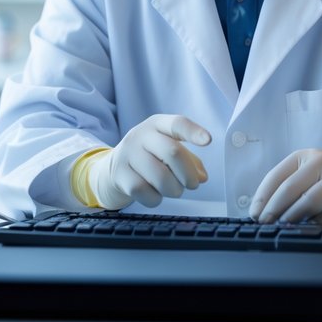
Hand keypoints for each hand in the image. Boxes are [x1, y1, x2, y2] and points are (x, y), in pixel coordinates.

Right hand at [89, 114, 210, 209]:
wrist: (112, 168)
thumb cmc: (149, 157)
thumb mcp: (167, 149)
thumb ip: (189, 160)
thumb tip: (201, 177)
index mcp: (156, 125)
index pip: (177, 123)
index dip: (193, 132)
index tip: (208, 141)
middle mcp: (140, 136)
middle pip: (172, 152)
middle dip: (188, 173)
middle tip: (192, 185)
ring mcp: (128, 154)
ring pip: (160, 176)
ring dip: (174, 189)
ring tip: (174, 190)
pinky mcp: (120, 175)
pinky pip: (145, 192)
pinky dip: (156, 198)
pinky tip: (155, 195)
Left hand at [249, 149, 321, 223]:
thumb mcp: (309, 177)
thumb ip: (289, 189)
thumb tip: (264, 212)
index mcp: (302, 157)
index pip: (275, 176)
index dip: (262, 197)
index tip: (255, 214)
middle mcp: (318, 161)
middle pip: (289, 187)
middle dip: (273, 209)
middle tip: (265, 224)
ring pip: (307, 200)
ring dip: (292, 217)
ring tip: (284, 226)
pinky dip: (314, 223)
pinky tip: (308, 227)